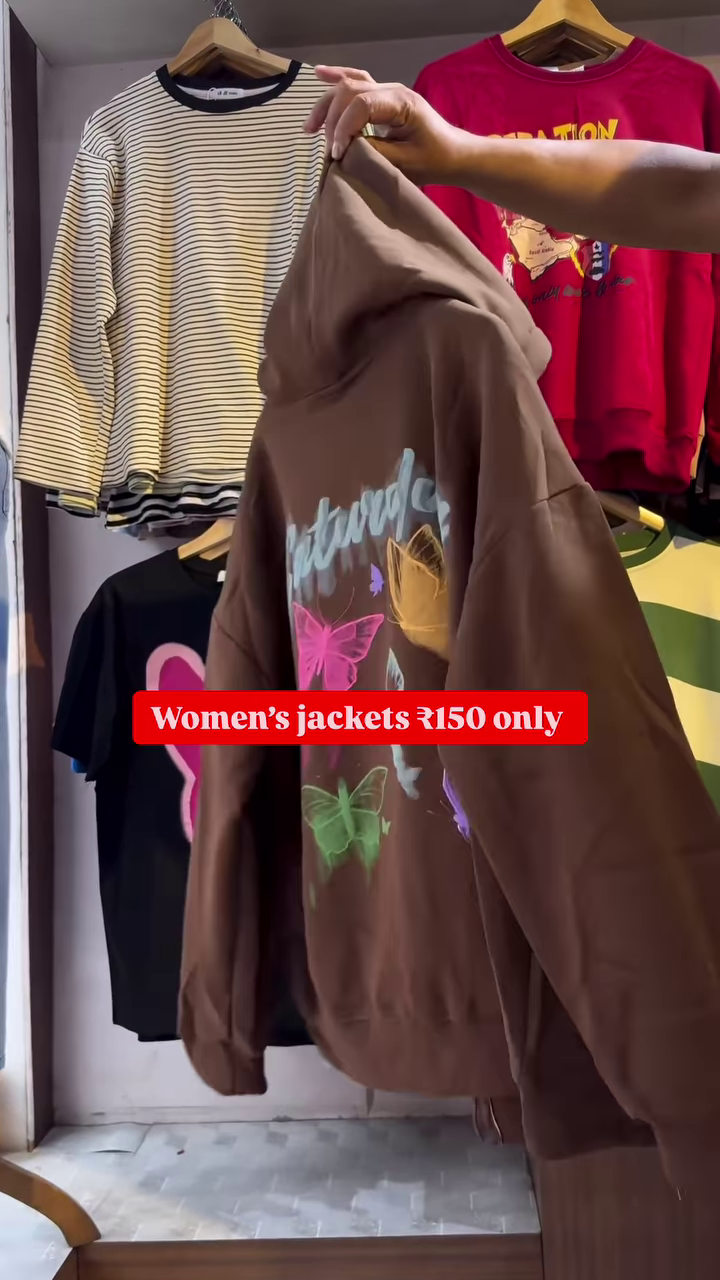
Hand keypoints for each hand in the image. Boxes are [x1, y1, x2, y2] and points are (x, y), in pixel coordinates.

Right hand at [304, 66, 464, 185]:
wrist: (454, 155)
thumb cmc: (435, 160)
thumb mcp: (405, 164)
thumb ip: (374, 153)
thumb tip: (346, 148)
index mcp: (402, 102)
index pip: (362, 104)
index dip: (344, 127)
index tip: (338, 154)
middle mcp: (392, 90)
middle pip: (350, 91)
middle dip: (333, 119)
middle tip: (329, 151)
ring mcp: (387, 91)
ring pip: (349, 86)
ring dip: (327, 105)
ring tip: (310, 128)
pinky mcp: (383, 98)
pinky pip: (357, 82)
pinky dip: (337, 79)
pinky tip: (319, 74)